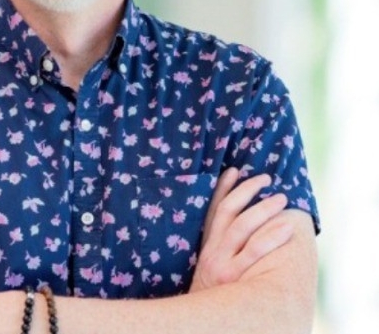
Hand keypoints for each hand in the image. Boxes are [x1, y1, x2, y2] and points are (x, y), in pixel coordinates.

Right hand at [189, 167, 293, 291]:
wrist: (202, 325)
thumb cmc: (212, 300)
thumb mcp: (209, 272)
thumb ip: (219, 251)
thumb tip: (236, 231)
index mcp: (206, 247)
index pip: (213, 209)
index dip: (223, 188)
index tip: (234, 170)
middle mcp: (212, 251)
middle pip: (228, 212)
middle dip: (247, 192)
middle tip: (266, 179)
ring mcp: (222, 264)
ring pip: (242, 227)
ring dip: (262, 209)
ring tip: (281, 199)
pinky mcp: (234, 278)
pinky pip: (253, 252)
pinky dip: (269, 236)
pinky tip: (285, 227)